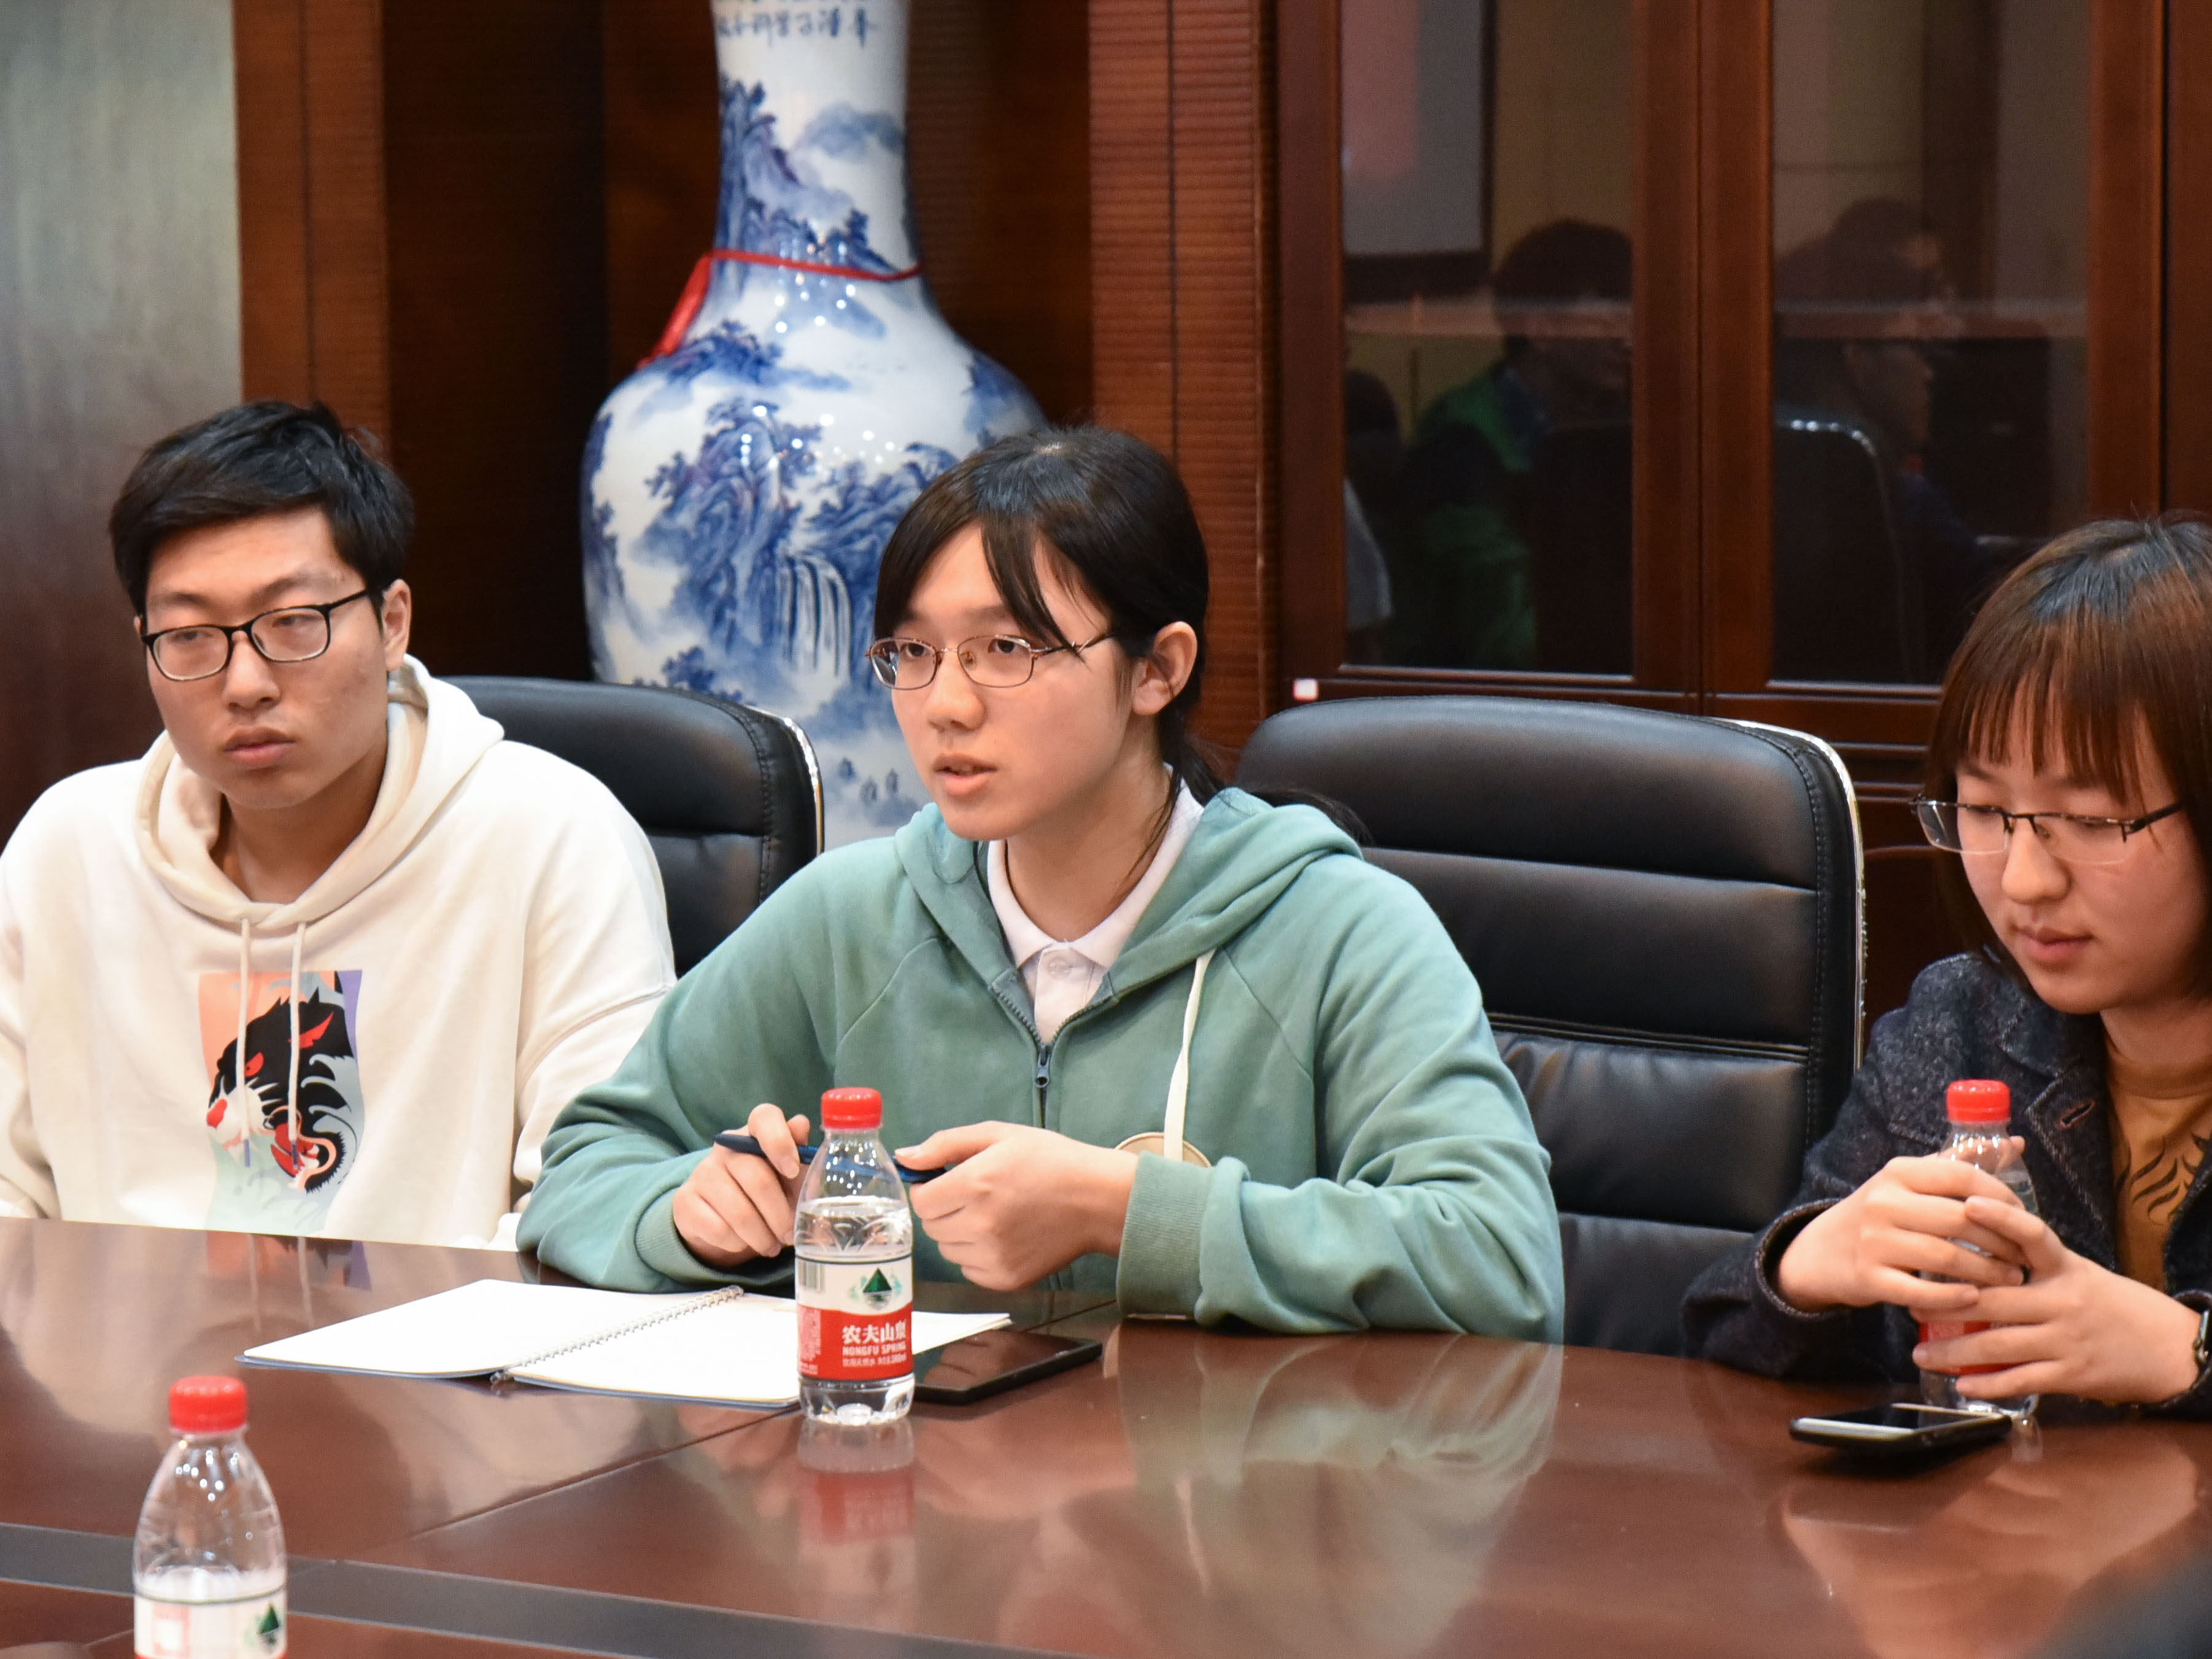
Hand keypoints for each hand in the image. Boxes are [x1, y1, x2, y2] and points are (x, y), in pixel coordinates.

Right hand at [671, 1103, 810, 1267]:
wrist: (719, 1218)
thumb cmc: (765, 1193)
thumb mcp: (787, 1179)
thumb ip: (800, 1157)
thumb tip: (801, 1124)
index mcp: (754, 1133)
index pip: (764, 1117)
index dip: (780, 1141)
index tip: (793, 1169)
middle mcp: (725, 1147)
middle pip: (758, 1179)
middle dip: (781, 1216)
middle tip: (790, 1235)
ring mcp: (702, 1173)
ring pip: (740, 1213)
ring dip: (762, 1237)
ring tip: (771, 1245)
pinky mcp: (685, 1201)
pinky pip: (719, 1230)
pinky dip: (738, 1244)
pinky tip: (743, 1242)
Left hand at [898, 1122, 1138, 1291]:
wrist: (1097, 1199)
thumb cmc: (1049, 1160)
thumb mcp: (999, 1135)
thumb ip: (945, 1144)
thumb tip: (904, 1158)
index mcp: (975, 1184)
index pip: (920, 1200)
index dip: (929, 1189)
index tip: (948, 1182)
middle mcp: (979, 1224)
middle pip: (931, 1226)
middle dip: (944, 1209)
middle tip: (976, 1196)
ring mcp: (993, 1256)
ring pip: (948, 1249)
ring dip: (959, 1233)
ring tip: (992, 1215)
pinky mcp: (1006, 1278)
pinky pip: (969, 1269)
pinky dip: (977, 1254)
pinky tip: (1003, 1236)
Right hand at [1775, 1151, 2029, 1313]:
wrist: (1821, 1252)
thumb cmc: (1879, 1215)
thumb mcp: (1909, 1182)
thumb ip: (1958, 1164)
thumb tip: (2017, 1143)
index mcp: (1898, 1173)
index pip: (1962, 1176)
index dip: (2002, 1198)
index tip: (2023, 1218)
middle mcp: (1883, 1202)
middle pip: (1960, 1220)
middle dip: (2002, 1242)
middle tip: (2023, 1257)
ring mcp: (1874, 1241)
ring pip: (1946, 1258)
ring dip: (1987, 1272)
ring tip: (2010, 1278)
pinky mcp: (1870, 1278)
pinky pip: (1922, 1293)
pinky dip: (1954, 1298)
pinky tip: (1974, 1298)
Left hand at [1912, 1195, 2204, 1403]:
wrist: (2164, 1346)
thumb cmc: (2107, 1302)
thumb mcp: (2076, 1271)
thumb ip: (2031, 1261)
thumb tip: (1971, 1244)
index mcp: (2064, 1267)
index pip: (2033, 1235)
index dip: (2002, 1218)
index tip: (1966, 1204)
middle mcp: (2062, 1300)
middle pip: (1994, 1300)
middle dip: (1945, 1305)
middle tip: (1908, 1307)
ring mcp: (2065, 1339)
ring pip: (1998, 1345)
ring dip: (1953, 1352)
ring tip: (1920, 1353)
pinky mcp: (2071, 1374)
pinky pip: (2020, 1380)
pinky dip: (1988, 1384)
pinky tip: (1960, 1385)